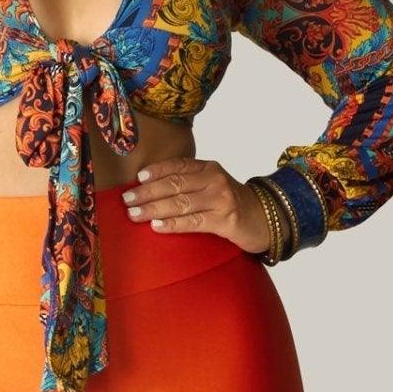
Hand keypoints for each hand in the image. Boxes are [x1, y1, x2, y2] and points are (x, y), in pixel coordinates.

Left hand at [119, 157, 286, 251]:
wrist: (265, 219)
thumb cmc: (229, 204)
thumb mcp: (211, 186)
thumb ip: (187, 184)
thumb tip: (148, 191)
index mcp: (208, 168)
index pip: (178, 165)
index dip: (156, 170)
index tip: (137, 178)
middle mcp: (214, 179)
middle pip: (175, 183)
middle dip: (148, 192)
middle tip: (127, 200)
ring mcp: (221, 199)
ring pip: (180, 203)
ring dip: (154, 208)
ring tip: (134, 215)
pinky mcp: (225, 220)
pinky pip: (193, 222)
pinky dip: (173, 224)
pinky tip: (157, 226)